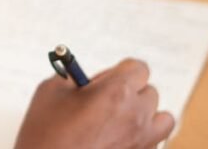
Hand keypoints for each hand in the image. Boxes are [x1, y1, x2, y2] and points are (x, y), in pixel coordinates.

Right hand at [13, 59, 174, 148]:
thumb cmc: (44, 137)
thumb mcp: (49, 92)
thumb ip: (72, 77)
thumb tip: (82, 78)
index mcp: (117, 92)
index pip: (139, 68)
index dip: (121, 72)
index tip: (106, 80)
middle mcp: (137, 116)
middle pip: (150, 93)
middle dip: (130, 94)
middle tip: (104, 103)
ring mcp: (142, 143)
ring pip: (163, 120)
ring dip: (147, 118)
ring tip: (122, 124)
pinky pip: (153, 145)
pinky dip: (140, 142)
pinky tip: (116, 144)